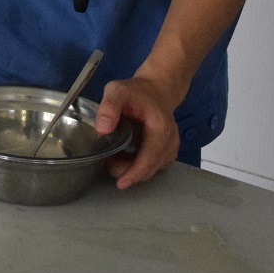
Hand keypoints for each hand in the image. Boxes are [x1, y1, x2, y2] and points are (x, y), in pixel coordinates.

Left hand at [95, 74, 181, 188]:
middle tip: (107, 164)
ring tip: (113, 159)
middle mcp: (170, 140)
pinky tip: (123, 158)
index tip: (121, 183)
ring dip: (132, 169)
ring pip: (153, 168)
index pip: (151, 157)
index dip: (135, 173)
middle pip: (151, 167)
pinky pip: (153, 165)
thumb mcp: (117, 90)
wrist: (156, 89)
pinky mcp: (167, 150)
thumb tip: (102, 129)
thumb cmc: (136, 91)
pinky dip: (138, 166)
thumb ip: (109, 107)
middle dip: (129, 172)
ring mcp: (170, 146)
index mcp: (160, 127)